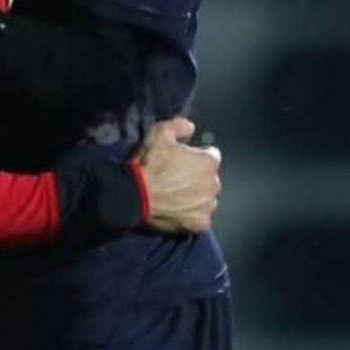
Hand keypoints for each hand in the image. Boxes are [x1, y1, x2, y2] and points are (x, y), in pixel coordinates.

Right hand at [132, 118, 221, 235]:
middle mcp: (214, 184)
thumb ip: (180, 126)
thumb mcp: (160, 133)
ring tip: (176, 195)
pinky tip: (177, 210)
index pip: (211, 156)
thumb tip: (191, 128)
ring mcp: (208, 206)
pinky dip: (191, 214)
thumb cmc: (150, 162)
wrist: (135, 194)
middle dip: (198, 177)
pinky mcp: (200, 224)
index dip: (196, 157)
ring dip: (196, 196)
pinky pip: (200, 217)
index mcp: (209, 162)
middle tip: (177, 179)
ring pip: (206, 199)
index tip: (183, 160)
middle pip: (210, 179)